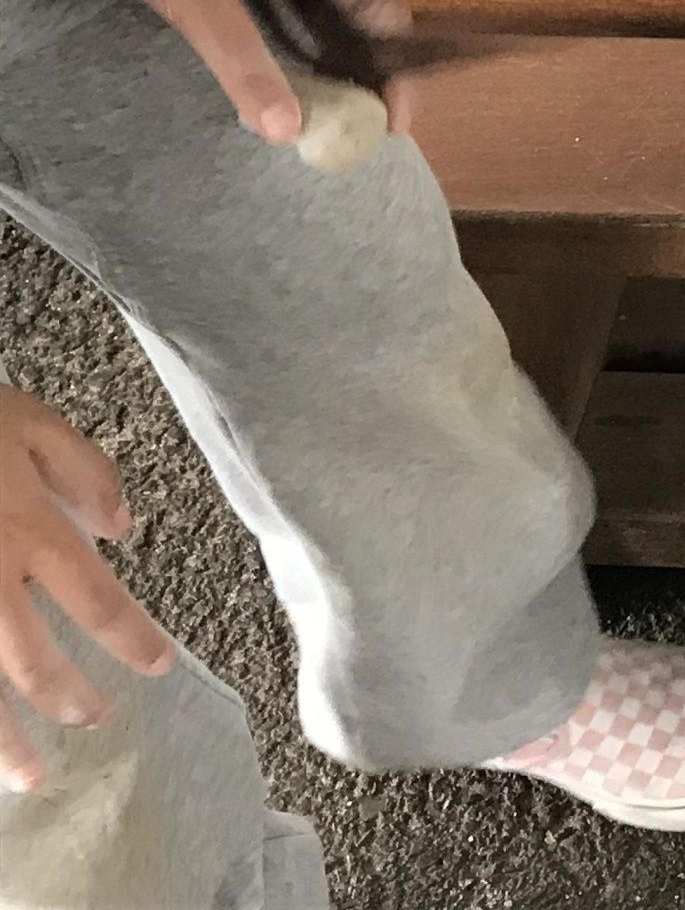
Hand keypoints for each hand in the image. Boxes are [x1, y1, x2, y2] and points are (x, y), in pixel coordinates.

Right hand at [0, 387, 175, 792]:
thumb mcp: (31, 421)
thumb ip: (86, 471)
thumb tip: (124, 526)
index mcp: (29, 530)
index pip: (97, 601)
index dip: (132, 640)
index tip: (158, 667)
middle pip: (34, 662)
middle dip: (69, 700)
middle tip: (95, 719)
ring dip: (2, 741)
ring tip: (28, 776)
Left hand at [84, 0, 414, 141]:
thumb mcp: (203, 4)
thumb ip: (246, 65)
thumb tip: (286, 131)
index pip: (391, 24)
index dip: (399, 76)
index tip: (388, 125)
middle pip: (369, 27)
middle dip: (371, 80)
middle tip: (352, 128)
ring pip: (334, 20)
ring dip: (338, 66)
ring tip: (319, 110)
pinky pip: (300, 13)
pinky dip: (304, 49)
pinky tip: (275, 67)